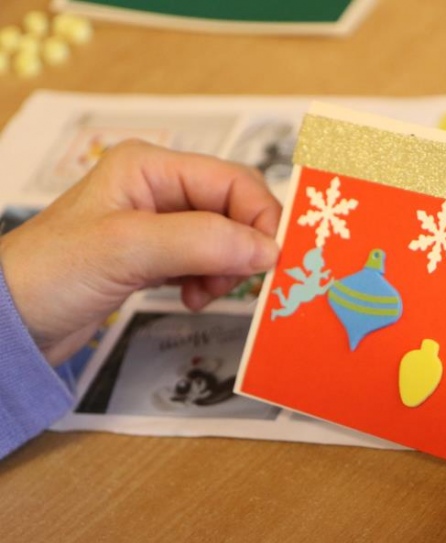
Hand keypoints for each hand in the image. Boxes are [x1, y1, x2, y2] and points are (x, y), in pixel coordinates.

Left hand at [0, 140, 280, 365]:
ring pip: (227, 239)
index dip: (260, 218)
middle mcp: (158, 189)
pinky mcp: (156, 257)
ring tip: (204, 293)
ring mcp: (158, 225)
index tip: (273, 260)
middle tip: (238, 282)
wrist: (9, 324)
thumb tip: (267, 248)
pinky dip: (211, 282)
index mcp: (150, 167)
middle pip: (236, 209)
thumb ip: (202, 242)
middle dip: (245, 247)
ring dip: (228, 270)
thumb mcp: (128, 249)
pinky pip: (208, 262)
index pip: (233, 181)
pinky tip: (191, 297)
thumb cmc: (48, 274)